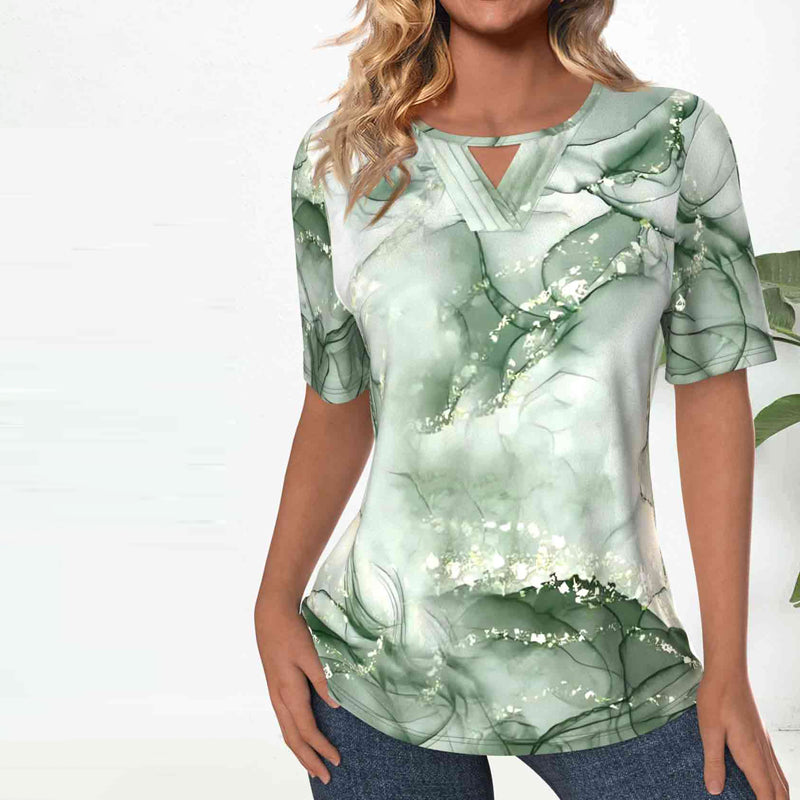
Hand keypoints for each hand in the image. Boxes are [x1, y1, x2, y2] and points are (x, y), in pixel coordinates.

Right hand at [255, 604, 340, 783]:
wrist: (271, 615)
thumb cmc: (291, 632)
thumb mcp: (310, 655)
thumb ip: (323, 680)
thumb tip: (336, 705)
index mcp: (288, 692)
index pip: (306, 730)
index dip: (321, 748)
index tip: (336, 760)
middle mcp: (279, 698)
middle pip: (292, 738)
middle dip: (308, 759)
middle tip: (324, 777)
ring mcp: (275, 693)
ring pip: (286, 731)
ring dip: (300, 750)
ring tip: (312, 764)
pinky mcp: (276, 687)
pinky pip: (285, 720)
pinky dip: (294, 735)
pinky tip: (302, 736)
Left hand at [696, 671, 788, 798]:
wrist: (728, 673)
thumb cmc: (717, 698)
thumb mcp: (709, 730)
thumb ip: (713, 761)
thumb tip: (714, 790)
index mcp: (752, 754)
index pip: (767, 793)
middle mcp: (763, 751)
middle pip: (780, 789)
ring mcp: (764, 742)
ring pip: (780, 777)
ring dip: (778, 795)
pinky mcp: (760, 734)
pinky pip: (773, 764)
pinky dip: (774, 780)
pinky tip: (763, 779)